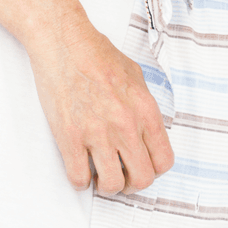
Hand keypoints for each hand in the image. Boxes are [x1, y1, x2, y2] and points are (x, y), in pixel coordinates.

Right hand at [27, 12, 173, 194]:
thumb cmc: (97, 54)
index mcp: (145, 111)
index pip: (164, 161)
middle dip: (132, 182)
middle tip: (122, 174)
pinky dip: (81, 181)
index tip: (142, 166)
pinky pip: (79, 178)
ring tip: (100, 174)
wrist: (64, 43)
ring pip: (112, 184)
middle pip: (142, 179)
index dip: (154, 169)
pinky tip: (80, 170)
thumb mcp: (136, 76)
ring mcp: (98, 133)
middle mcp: (126, 126)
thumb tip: (145, 130)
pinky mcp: (70, 137)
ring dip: (107, 185)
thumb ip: (144, 106)